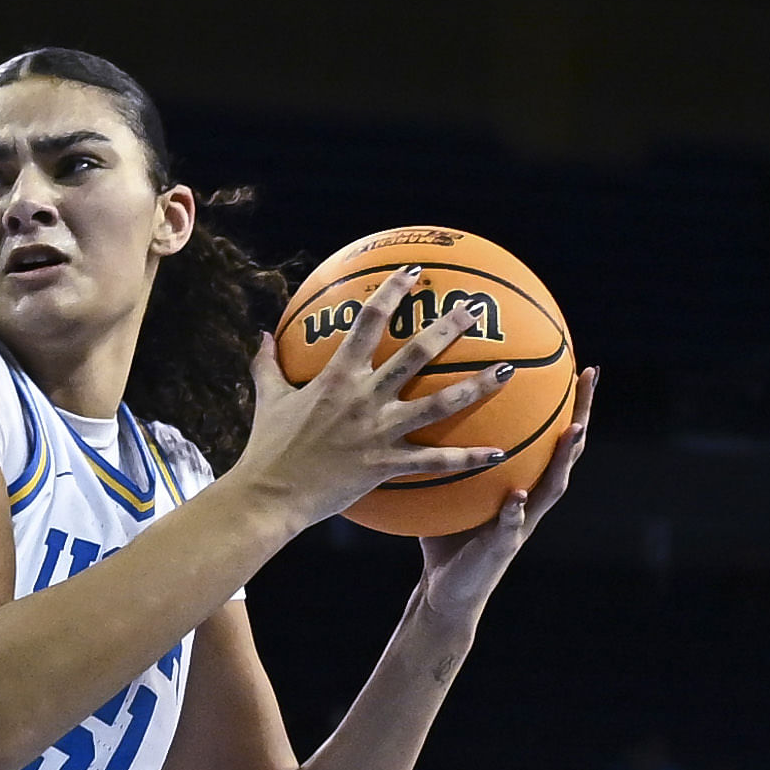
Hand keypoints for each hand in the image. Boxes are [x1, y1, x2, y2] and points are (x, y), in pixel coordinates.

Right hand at [230, 268, 524, 529]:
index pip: (369, 322)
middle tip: (475, 309)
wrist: (268, 496)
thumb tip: (262, 335)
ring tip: (508, 371)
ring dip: (477, 386)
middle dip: (449, 327)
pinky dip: (469, 458)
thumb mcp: (268, 400)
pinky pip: (436, 462)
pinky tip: (499, 453)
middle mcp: (364, 398)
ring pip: (439, 404)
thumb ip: (267, 365)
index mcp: (337, 376)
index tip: (415, 273)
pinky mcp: (386, 465)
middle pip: (417, 354)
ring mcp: (379, 432)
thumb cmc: (266, 449)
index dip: (393, 292)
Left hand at [413, 364, 595, 633]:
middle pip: (567, 450)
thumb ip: (444, 455)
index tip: (580, 365)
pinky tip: (518, 495)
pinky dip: (516, 511)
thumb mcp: (447, 487)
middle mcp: (531, 497)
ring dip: (564, 458)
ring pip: (553, 486)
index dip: (569, 401)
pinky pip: (511, 526)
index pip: (551, 434)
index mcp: (523, 480)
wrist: (445, 590)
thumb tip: (419, 407)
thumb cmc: (446, 536)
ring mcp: (522, 523)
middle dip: (582, 412)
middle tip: (589, 377)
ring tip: (573, 430)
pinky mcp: (502, 548)